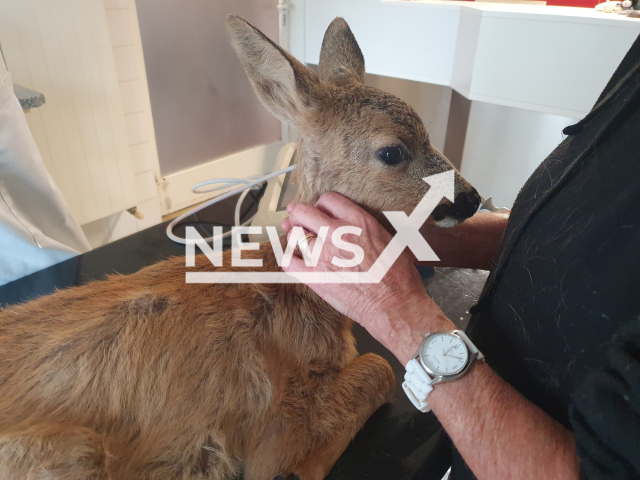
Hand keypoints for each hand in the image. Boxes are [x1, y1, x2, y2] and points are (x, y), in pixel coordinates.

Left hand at [282, 192, 454, 364]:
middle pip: (305, 212)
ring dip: (293, 235)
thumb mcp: (390, 239)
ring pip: (295, 236)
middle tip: (294, 216)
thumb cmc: (399, 276)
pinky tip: (292, 259)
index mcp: (358, 221)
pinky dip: (288, 259)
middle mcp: (337, 233)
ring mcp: (322, 254)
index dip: (321, 205)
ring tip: (293, 237)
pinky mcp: (313, 276)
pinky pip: (289, 262)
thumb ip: (369, 228)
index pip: (328, 200)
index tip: (320, 211)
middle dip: (298, 213)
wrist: (394, 305)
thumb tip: (361, 226)